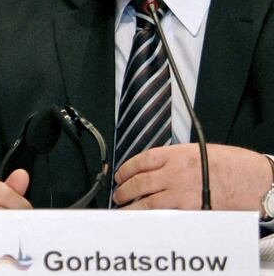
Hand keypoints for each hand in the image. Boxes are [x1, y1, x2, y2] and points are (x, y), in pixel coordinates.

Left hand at [113, 143, 270, 212]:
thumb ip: (177, 158)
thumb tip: (159, 166)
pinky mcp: (189, 209)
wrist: (253, 179)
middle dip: (124, 188)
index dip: (126, 168)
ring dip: (131, 205)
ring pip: (146, 200)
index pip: (142, 160)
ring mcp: (181, 191)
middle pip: (139, 181)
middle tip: (118, 193)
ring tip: (123, 208)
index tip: (119, 174)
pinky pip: (162, 214)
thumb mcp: (199, 151)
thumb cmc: (233, 165)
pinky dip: (149, 216)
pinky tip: (141, 219)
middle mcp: (175, 171)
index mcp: (177, 154)